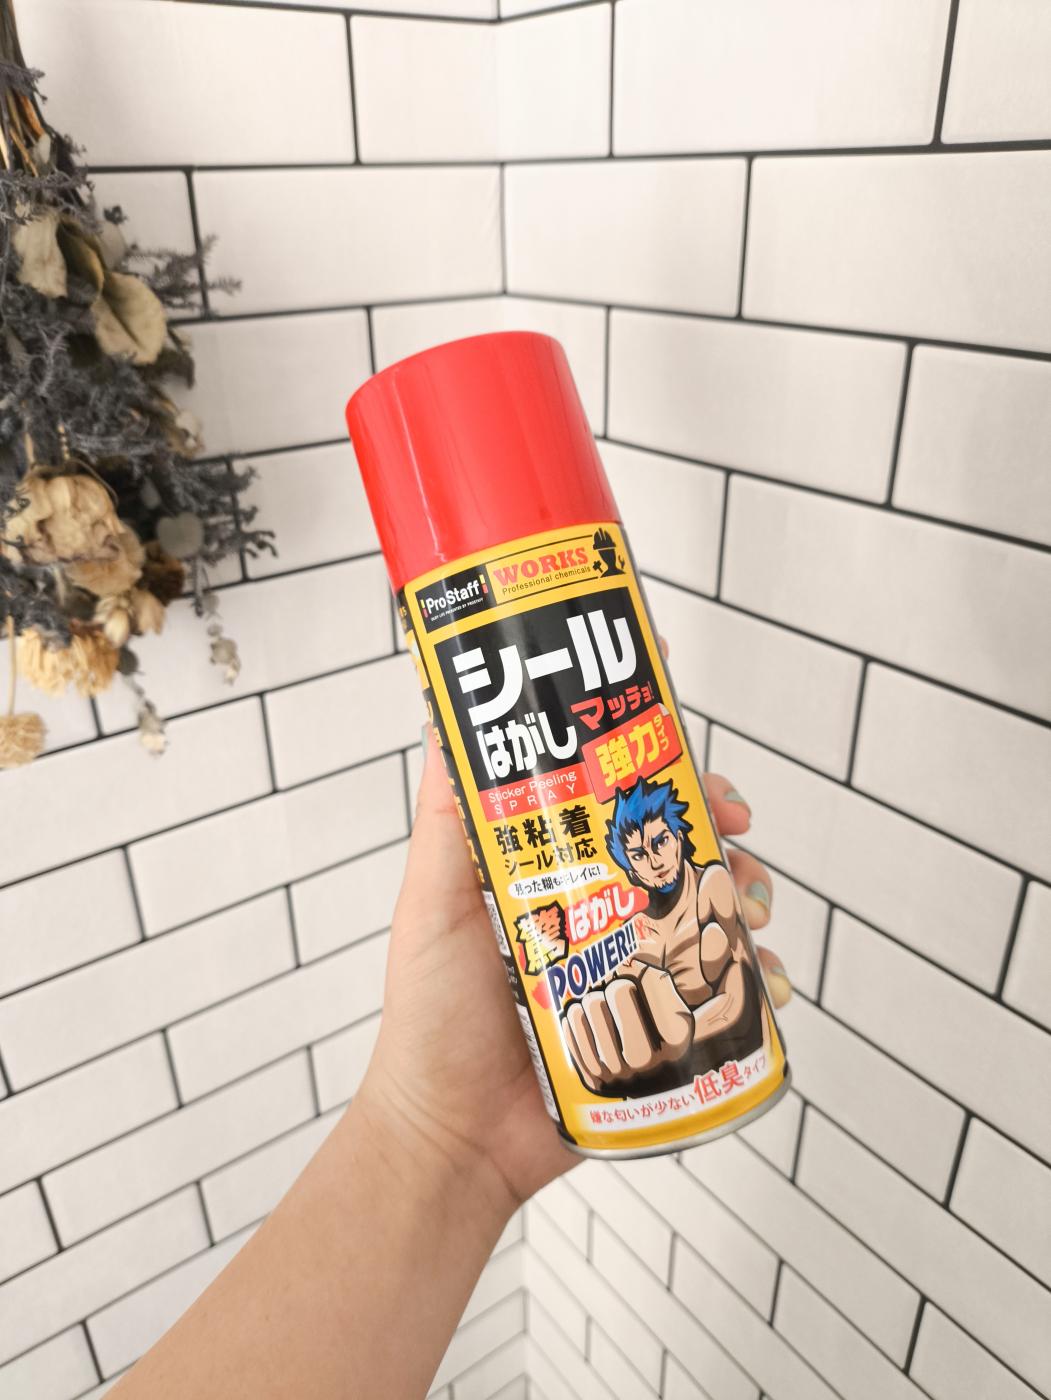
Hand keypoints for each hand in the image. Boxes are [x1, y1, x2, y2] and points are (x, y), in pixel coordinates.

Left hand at [357, 636, 790, 1216]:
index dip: (661, 778)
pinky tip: (766, 983)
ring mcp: (634, 975)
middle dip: (719, 835)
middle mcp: (599, 918)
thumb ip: (444, 823)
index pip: (615, 808)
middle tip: (738, 833)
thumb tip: (443, 726)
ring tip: (751, 912)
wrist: (456, 1139)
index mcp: (552, 878)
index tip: (691, 765)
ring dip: (745, 900)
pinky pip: (721, 998)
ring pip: (709, 918)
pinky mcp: (658, 1032)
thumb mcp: (431, 907)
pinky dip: (756, 983)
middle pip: (675, 856)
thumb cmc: (432, 1021)